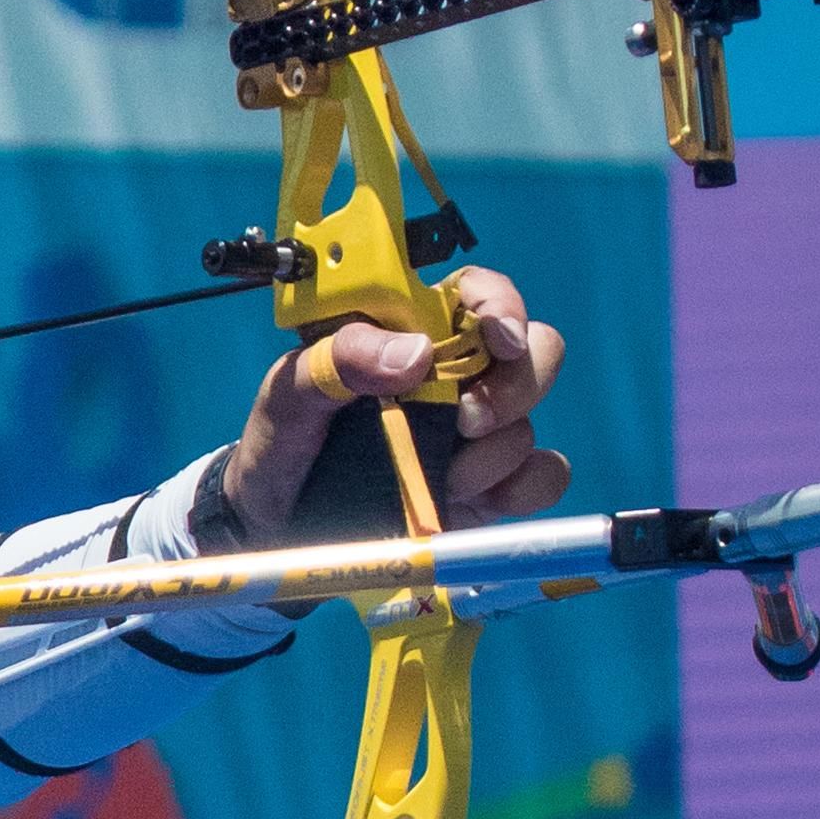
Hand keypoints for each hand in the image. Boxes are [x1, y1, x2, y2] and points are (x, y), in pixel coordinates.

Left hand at [223, 265, 571, 536]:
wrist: (276, 524)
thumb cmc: (283, 442)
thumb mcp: (290, 392)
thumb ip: (341, 358)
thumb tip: (415, 352)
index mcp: (410, 333)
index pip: (479, 294)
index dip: (501, 305)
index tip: (497, 336)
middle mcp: (455, 376)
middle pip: (534, 351)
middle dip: (514, 386)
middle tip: (464, 420)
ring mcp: (476, 433)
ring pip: (530, 422)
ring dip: (490, 454)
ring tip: (438, 475)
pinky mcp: (490, 486)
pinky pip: (543, 475)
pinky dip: (521, 487)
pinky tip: (472, 497)